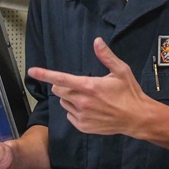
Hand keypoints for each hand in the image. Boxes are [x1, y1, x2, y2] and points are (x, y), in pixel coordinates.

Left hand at [28, 37, 151, 135]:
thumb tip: (97, 41)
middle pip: (59, 90)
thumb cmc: (129, 93)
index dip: (44, 74)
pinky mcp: (83, 126)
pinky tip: (89, 109)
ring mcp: (82, 116)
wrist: (136, 118)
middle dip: (64, 85)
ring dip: (70, 98)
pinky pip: (70, 115)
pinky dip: (75, 111)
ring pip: (64, 103)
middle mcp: (83, 102)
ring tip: (88, 98)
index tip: (32, 71)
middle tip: (81, 85)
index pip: (61, 79)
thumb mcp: (121, 71)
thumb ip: (106, 56)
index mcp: (89, 86)